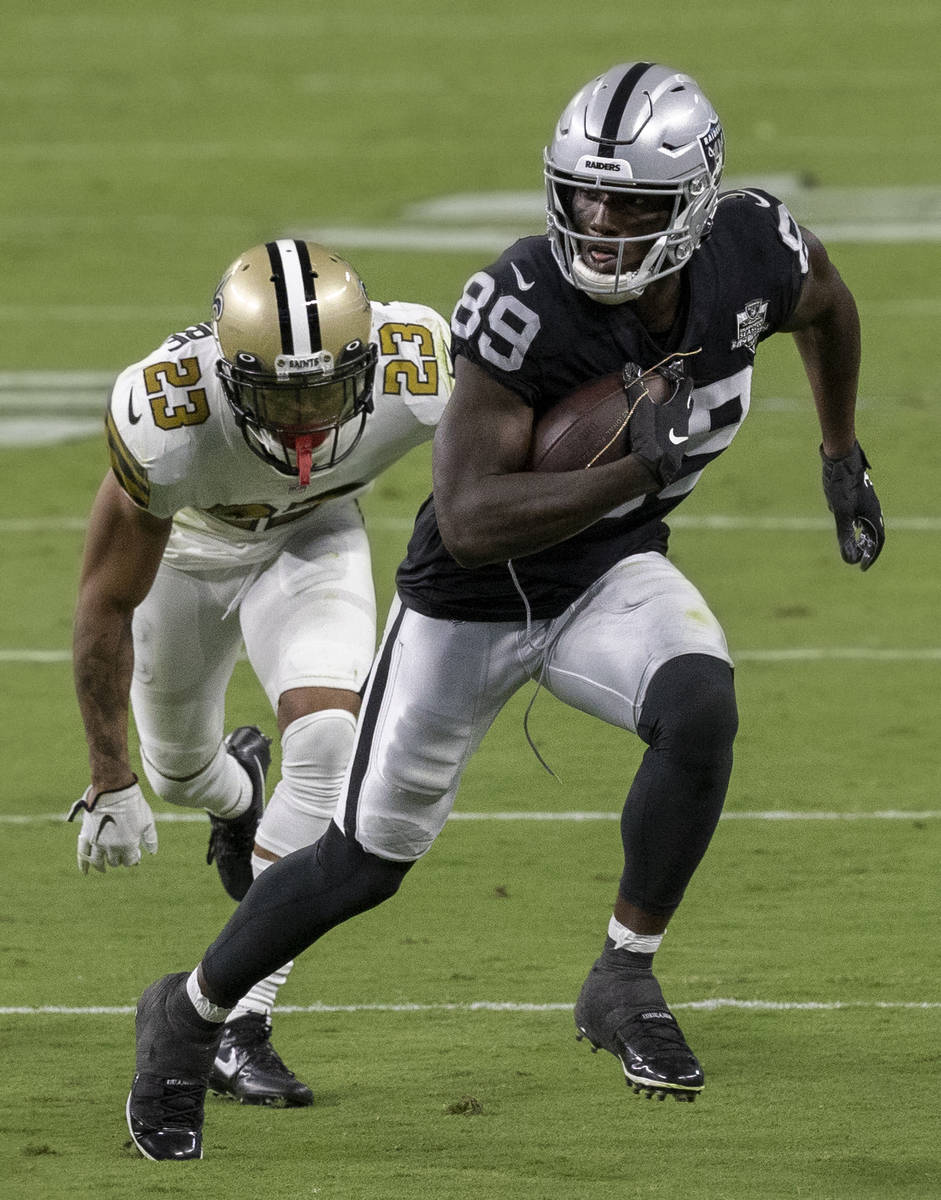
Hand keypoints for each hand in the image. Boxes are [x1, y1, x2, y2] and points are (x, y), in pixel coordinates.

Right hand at [67, 778, 157, 873]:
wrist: (113, 790)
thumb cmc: (133, 804)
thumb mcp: (148, 821)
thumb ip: (150, 839)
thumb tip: (152, 853)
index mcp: (128, 845)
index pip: (130, 861)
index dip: (133, 859)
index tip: (135, 854)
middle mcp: (112, 847)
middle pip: (115, 861)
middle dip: (119, 859)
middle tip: (121, 854)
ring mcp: (97, 842)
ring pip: (98, 862)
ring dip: (102, 866)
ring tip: (103, 868)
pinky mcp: (86, 835)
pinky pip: (82, 854)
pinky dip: (83, 864)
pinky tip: (85, 871)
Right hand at [625, 361, 693, 486]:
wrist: (652, 467)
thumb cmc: (649, 434)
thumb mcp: (640, 409)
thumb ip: (636, 388)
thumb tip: (630, 368)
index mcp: (679, 408)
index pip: (686, 386)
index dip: (682, 378)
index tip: (676, 375)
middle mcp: (684, 423)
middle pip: (688, 405)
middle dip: (682, 398)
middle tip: (672, 394)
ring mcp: (681, 440)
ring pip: (682, 423)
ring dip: (675, 418)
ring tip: (663, 417)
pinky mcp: (676, 454)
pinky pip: (676, 439)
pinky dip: (670, 435)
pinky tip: (659, 438)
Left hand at [820, 441, 883, 569]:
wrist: (841, 457)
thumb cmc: (841, 485)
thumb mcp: (841, 513)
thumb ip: (845, 536)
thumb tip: (848, 559)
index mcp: (873, 514)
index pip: (877, 540)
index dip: (870, 556)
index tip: (861, 567)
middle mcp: (873, 507)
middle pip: (874, 533)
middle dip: (867, 548)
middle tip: (858, 560)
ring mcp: (866, 500)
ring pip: (867, 523)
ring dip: (862, 536)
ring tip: (855, 546)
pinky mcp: (858, 494)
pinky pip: (861, 513)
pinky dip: (857, 524)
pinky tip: (848, 524)